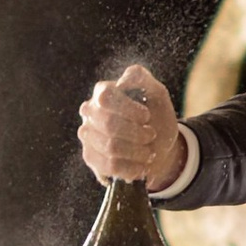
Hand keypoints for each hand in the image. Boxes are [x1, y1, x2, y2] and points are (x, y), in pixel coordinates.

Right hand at [81, 65, 185, 192]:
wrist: (158, 147)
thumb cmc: (156, 116)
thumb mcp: (156, 92)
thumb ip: (140, 77)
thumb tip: (121, 82)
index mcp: (103, 91)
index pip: (106, 98)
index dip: (129, 109)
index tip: (146, 116)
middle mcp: (90, 112)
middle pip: (109, 124)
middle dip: (137, 133)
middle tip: (151, 135)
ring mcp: (87, 135)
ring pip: (110, 147)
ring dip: (137, 152)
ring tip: (148, 152)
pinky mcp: (90, 158)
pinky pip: (110, 166)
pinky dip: (132, 168)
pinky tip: (141, 165)